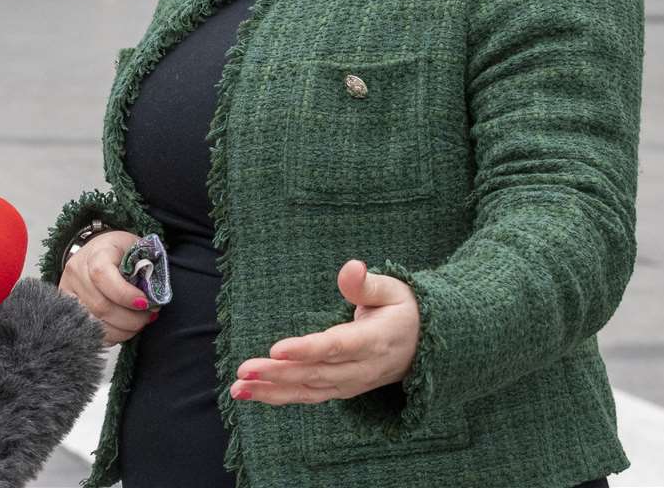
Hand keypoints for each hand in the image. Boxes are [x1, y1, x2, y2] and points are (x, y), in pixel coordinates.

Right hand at [58, 229, 156, 345]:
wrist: (97, 251)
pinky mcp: (66, 308)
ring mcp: (68, 291)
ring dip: (123, 330)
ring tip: (138, 323)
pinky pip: (89, 331)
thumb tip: (155, 297)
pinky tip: (124, 328)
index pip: (103, 276)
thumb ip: (146, 268)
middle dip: (130, 318)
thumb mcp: (136, 248)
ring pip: (94, 323)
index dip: (125, 295)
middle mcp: (76, 272)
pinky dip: (111, 335)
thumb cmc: (120, 251)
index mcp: (96, 253)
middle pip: (100, 306)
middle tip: (149, 316)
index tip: (145, 303)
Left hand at [231, 260, 419, 405]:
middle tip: (244, 370)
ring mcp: (352, 384)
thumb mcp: (394, 290)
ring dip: (272, 391)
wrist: (424, 347)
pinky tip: (253, 392)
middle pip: (316, 373)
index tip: (276, 349)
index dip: (307, 350)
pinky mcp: (342, 390)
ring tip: (238, 387)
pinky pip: (309, 396)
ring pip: (309, 390)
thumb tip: (351, 267)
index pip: (337, 347)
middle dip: (278, 374)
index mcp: (376, 340)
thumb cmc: (404, 310)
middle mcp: (362, 368)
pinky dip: (280, 396)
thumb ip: (367, 284)